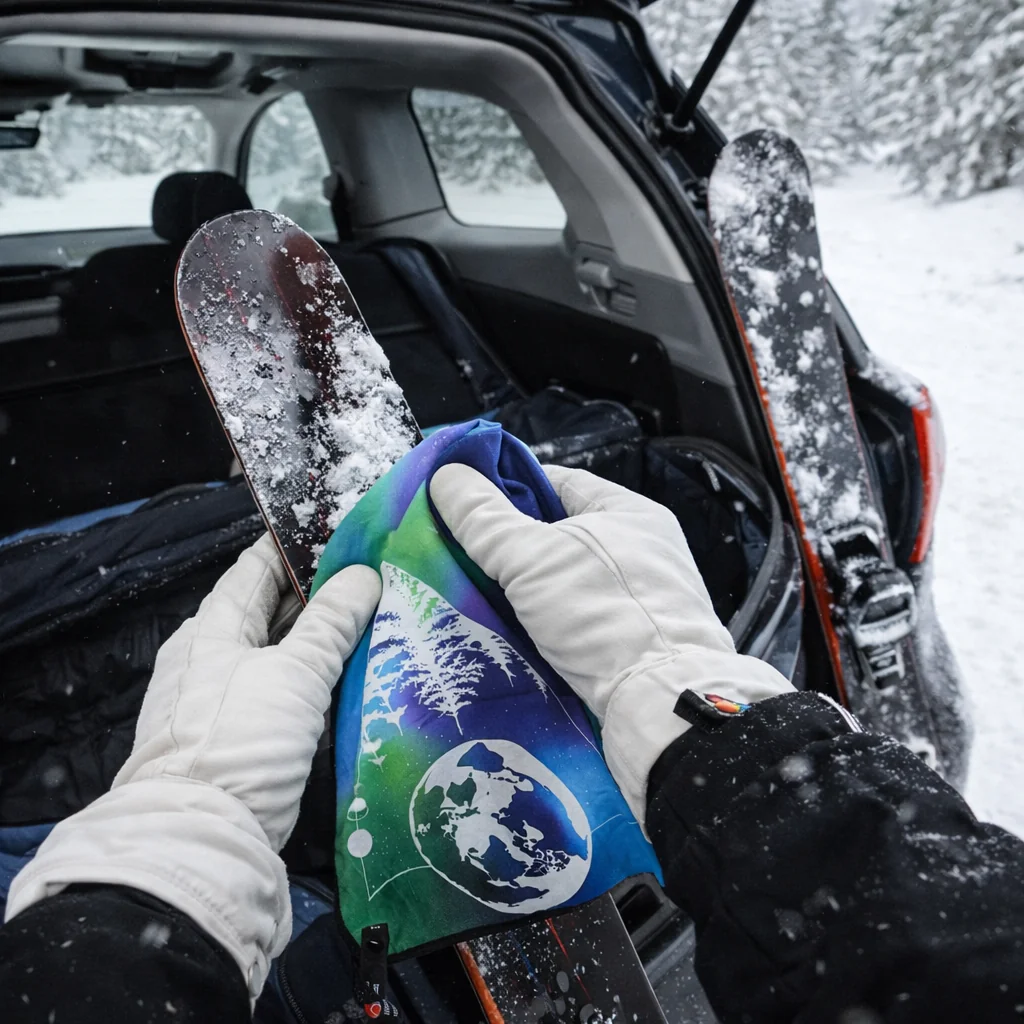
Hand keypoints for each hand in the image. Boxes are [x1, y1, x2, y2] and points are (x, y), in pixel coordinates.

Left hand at [115, 532, 379, 850]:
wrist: (202, 836)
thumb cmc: (240, 739)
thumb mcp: (294, 674)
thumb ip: (332, 622)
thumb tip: (365, 574)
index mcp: (212, 629)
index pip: (256, 568)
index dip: (296, 545)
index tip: (343, 529)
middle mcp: (214, 657)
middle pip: (273, 611)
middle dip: (321, 593)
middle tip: (377, 574)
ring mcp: (228, 699)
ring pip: (284, 653)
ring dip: (325, 639)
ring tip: (379, 618)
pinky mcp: (245, 737)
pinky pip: (288, 691)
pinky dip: (319, 679)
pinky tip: (358, 675)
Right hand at [430, 463, 791, 820]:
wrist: (658, 704)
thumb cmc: (603, 614)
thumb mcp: (531, 557)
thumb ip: (484, 518)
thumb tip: (446, 475)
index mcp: (629, 511)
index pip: (558, 481)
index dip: (508, 485)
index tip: (466, 500)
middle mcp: (641, 550)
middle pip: (560, 533)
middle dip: (511, 543)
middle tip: (461, 550)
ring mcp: (640, 599)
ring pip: (566, 580)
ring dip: (526, 589)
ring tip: (475, 592)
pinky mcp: (633, 643)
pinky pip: (578, 619)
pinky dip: (546, 622)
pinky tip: (510, 631)